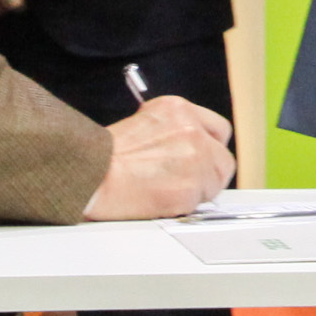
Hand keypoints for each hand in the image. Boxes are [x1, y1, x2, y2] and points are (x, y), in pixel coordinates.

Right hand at [84, 95, 233, 219]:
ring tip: (165, 189)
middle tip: (186, 181)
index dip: (212, 148)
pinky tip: (160, 198)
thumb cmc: (108, 155)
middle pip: (223, 160)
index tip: (205, 158)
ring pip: (214, 184)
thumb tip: (195, 148)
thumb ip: (177, 131)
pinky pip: (199, 203)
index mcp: (180, 110)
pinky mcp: (190, 189)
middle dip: (208, 173)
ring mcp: (195, 160)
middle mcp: (192, 131)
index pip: (219, 130)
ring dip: (197, 191)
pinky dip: (183, 206)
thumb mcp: (146, 122)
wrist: (92, 175)